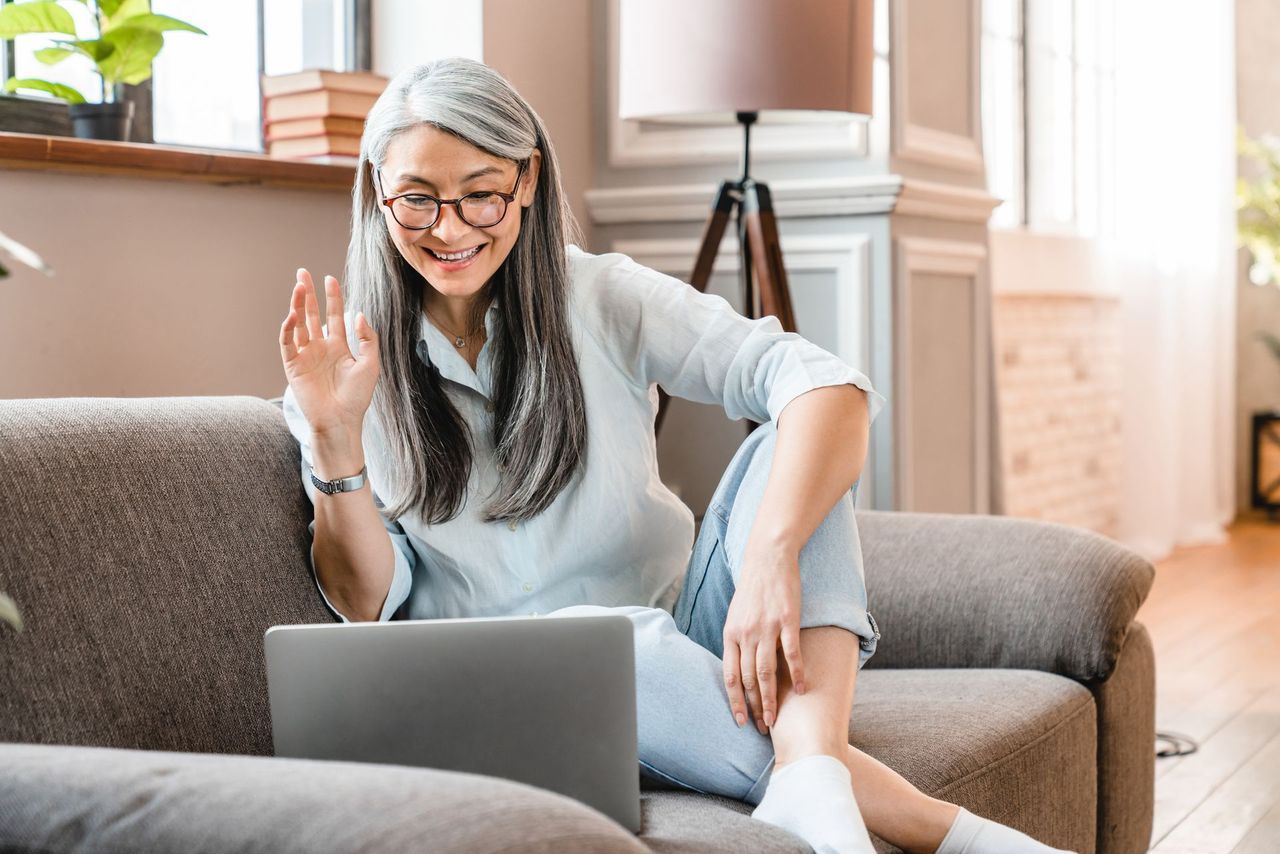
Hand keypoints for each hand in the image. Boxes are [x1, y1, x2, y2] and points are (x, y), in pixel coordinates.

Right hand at [279, 268, 379, 437]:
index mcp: (338, 347)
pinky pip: (287, 343)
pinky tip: (293, 314)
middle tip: (302, 273)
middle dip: (307, 294)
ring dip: (297, 305)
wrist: (341, 420)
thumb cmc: (357, 397)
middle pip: (311, 315)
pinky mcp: (293, 366)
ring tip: (298, 286)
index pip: (334, 315)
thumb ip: (367, 338)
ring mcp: (305, 356)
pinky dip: (288, 328)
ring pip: (298, 324)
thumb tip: (359, 314)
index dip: (332, 297)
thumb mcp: (370, 364)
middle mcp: (320, 348)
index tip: (329, 279)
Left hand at [721, 543, 805, 734]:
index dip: (735, 701)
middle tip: (761, 728)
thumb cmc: (752, 589)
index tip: (740, 721)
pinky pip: (791, 654)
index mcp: (731, 634)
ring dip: (770, 699)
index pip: (730, 676)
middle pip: (748, 679)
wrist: (768, 559)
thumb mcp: (735, 615)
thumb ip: (736, 641)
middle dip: (754, 707)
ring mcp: (767, 628)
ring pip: (766, 672)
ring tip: (775, 719)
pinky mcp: (788, 621)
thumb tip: (737, 668)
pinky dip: (797, 674)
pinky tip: (802, 689)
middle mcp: (746, 634)